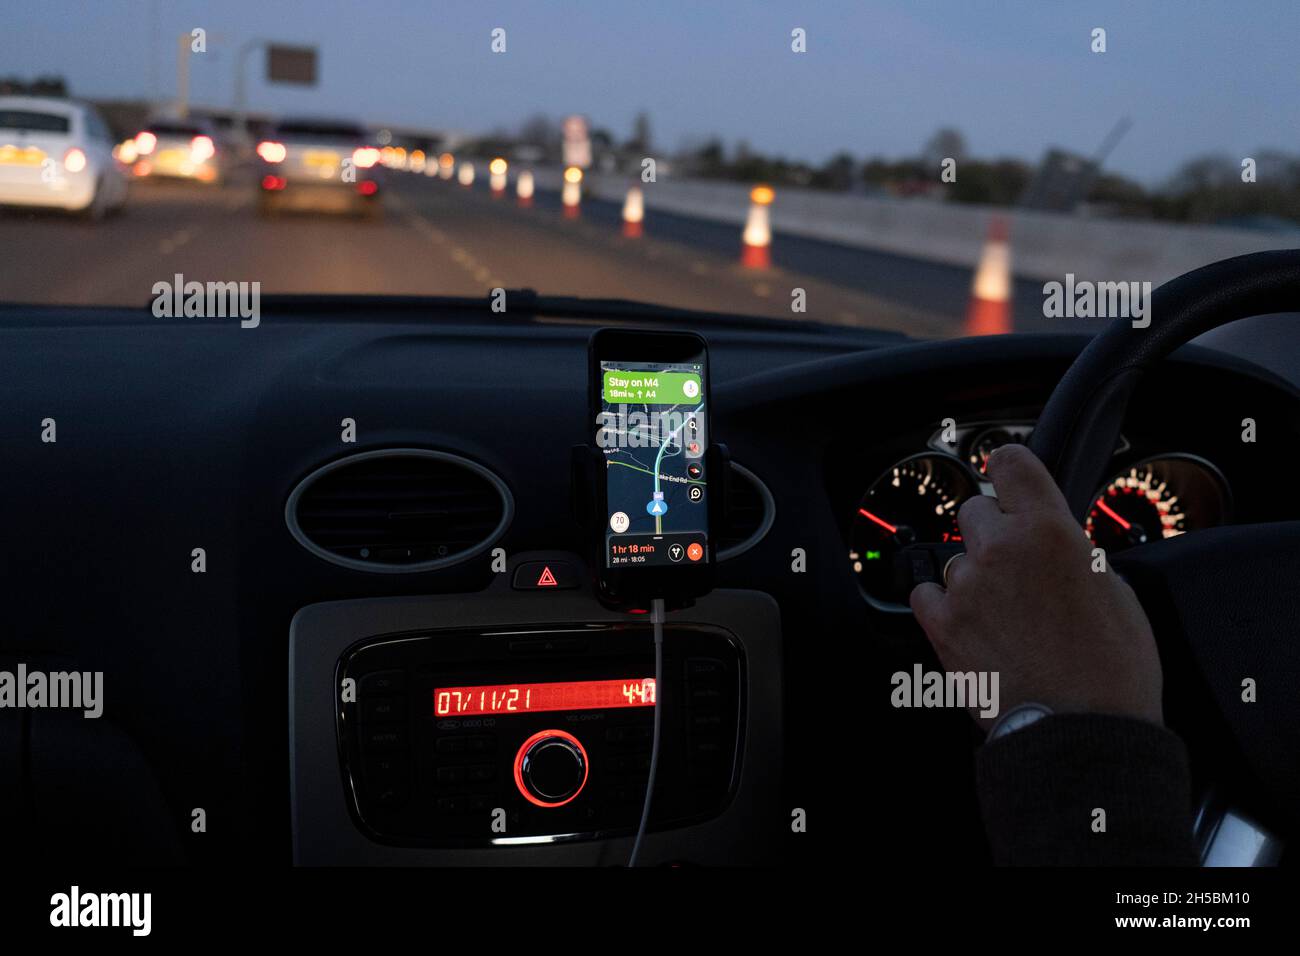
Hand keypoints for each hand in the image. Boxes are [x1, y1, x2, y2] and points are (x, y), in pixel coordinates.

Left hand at [909, 444, 1163, 730]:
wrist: (1081, 730)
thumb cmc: (1111, 668)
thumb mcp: (1114, 588)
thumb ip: (1073, 549)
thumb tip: (1054, 538)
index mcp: (1050, 529)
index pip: (1011, 462)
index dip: (1009, 469)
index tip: (1008, 480)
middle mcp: (1000, 548)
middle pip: (975, 510)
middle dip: (993, 533)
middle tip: (1018, 571)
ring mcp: (966, 585)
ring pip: (955, 557)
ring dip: (973, 576)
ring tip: (1005, 616)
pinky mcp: (942, 623)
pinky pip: (927, 594)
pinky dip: (944, 606)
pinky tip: (974, 627)